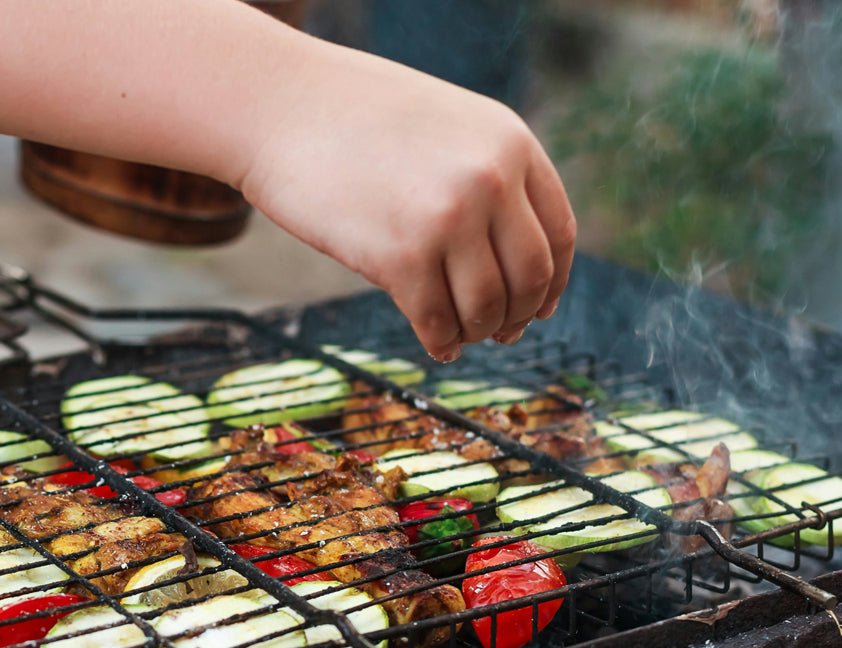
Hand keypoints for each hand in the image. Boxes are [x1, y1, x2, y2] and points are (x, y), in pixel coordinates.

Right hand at [237, 46, 576, 360]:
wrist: (283, 107)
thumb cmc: (357, 117)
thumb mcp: (449, 126)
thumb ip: (490, 174)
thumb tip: (514, 256)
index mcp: (510, 144)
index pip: (558, 234)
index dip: (553, 283)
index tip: (540, 306)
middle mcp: (489, 181)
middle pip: (530, 278)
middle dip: (518, 316)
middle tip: (502, 333)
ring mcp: (447, 220)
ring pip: (486, 308)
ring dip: (477, 332)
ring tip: (461, 335)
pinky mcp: (399, 258)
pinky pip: (437, 322)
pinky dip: (441, 344)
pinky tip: (437, 345)